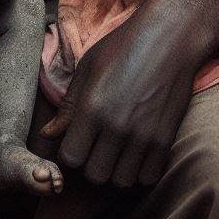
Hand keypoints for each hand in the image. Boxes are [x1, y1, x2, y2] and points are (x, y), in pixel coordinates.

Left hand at [40, 0, 199, 188]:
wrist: (171, 36)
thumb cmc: (124, 46)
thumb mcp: (88, 68)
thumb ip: (68, 106)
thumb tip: (48, 134)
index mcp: (92, 106)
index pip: (70, 158)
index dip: (70, 152)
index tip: (77, 140)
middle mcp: (116, 125)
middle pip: (94, 175)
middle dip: (91, 164)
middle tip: (97, 146)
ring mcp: (143, 135)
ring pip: (121, 181)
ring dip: (116, 170)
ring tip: (117, 150)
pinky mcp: (165, 138)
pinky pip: (147, 178)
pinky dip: (140, 171)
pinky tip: (137, 152)